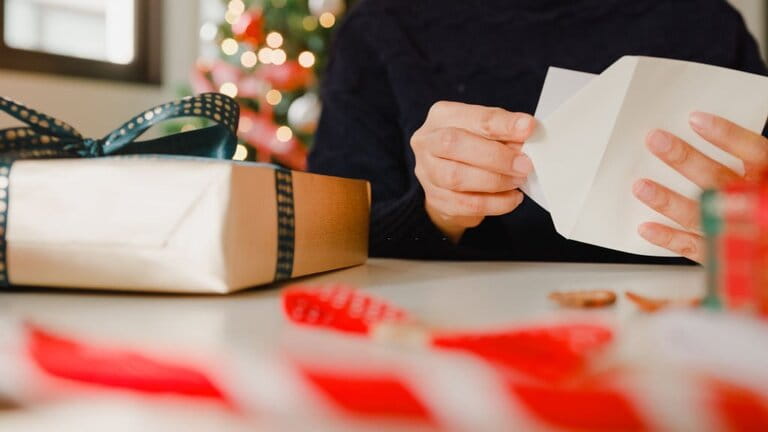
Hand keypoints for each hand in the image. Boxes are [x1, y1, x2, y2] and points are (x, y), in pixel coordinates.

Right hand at [411, 101, 535, 241]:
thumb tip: (527, 138)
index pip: (472, 117)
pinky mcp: (436, 199)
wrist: (450, 182)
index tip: (528, 128)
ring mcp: (427, 172)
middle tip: (524, 164)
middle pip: (454, 144)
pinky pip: (466, 204)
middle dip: (495, 156)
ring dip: (495, 181)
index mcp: (442, 116)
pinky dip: (495, 203)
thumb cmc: (472, 148)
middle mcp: (427, 142)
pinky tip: (512, 198)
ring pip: (456, 177)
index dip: (501, 124)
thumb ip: (503, 133)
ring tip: (518, 180)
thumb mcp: (486, 132)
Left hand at [633, 112, 767, 261]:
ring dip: (667, 200)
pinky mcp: (724, 256)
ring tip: (641, 186)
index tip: (695, 120)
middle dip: (683, 159)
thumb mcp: (763, 176)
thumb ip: (744, 160)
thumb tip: (701, 132)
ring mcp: (739, 232)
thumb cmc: (761, 205)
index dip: (726, 135)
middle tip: (656, 141)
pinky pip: (694, 248)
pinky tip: (646, 227)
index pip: (753, 152)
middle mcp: (755, 205)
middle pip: (717, 179)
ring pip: (700, 214)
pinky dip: (668, 238)